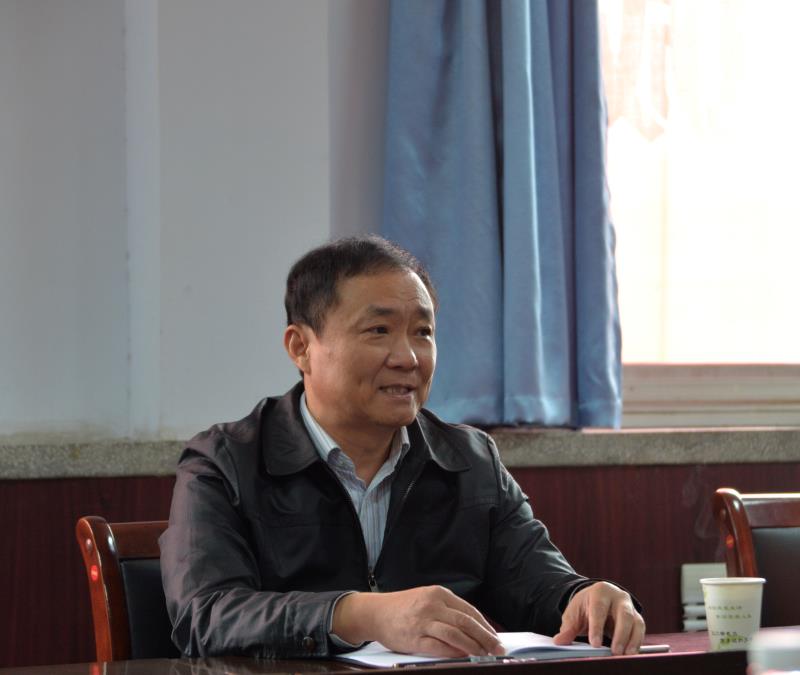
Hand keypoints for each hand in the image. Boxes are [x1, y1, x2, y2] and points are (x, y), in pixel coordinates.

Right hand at [332, 585, 504, 656]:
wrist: (376, 612)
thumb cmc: (404, 607)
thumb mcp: (427, 599)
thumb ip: (448, 611)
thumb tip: (475, 629)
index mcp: (438, 593)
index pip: (469, 611)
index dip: (485, 626)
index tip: (496, 637)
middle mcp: (432, 605)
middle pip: (466, 622)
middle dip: (485, 638)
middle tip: (497, 649)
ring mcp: (423, 621)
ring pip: (455, 635)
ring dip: (473, 647)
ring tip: (484, 655)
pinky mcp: (414, 638)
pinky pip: (439, 646)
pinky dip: (454, 653)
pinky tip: (464, 657)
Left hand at [553, 582, 644, 655]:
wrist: (598, 600)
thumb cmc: (586, 606)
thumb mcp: (574, 613)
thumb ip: (568, 628)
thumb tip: (559, 641)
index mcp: (600, 592)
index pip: (599, 609)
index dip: (597, 627)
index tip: (594, 644)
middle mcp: (618, 597)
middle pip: (623, 614)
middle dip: (620, 634)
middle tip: (614, 652)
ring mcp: (630, 607)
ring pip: (636, 623)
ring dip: (632, 640)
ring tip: (625, 655)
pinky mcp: (637, 618)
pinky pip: (640, 631)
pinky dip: (636, 643)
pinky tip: (630, 653)